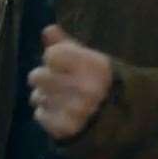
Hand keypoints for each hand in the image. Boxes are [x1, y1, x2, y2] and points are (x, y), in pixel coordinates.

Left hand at [27, 25, 111, 140]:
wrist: (121, 121)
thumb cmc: (101, 83)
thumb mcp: (90, 60)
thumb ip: (67, 44)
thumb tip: (47, 29)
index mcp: (94, 66)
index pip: (51, 55)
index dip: (53, 58)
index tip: (63, 64)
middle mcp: (85, 88)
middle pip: (36, 76)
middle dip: (45, 78)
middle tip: (58, 82)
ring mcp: (75, 111)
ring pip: (36, 97)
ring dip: (45, 97)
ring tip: (60, 99)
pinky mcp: (66, 129)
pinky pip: (39, 115)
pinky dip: (46, 114)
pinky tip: (60, 112)